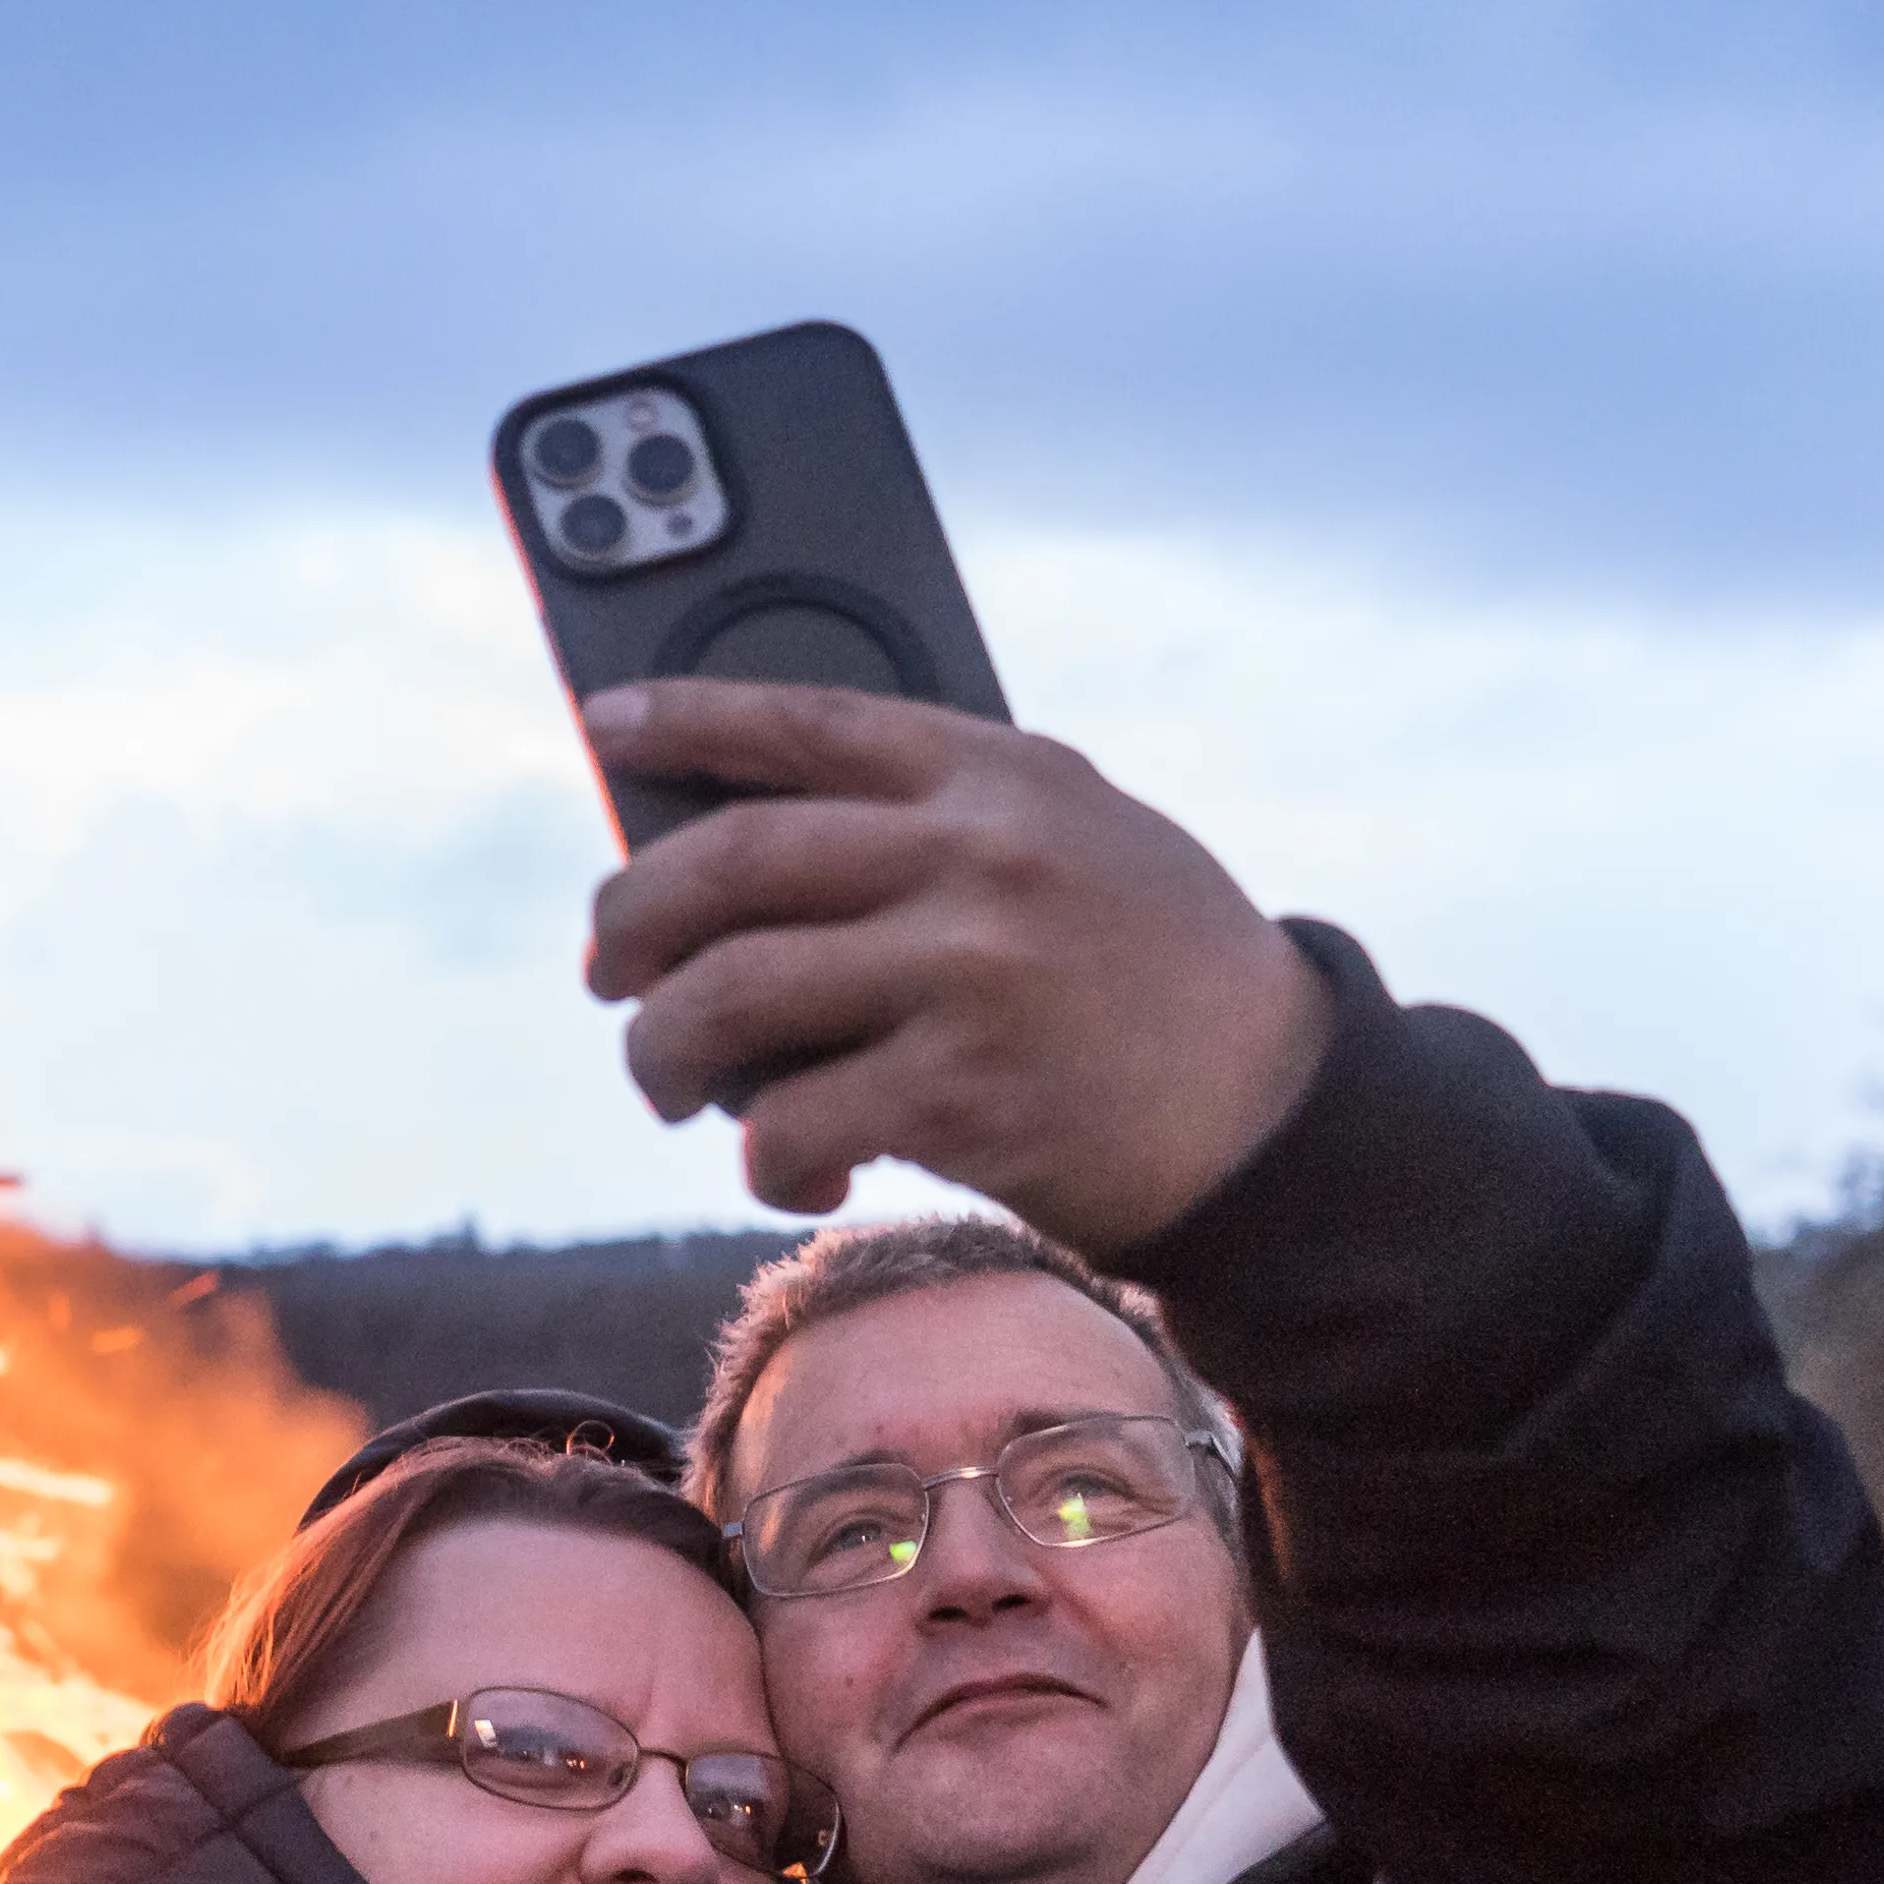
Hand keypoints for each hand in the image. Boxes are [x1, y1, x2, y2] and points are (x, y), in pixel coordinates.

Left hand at [581, 676, 1333, 1245]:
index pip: (808, 719)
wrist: (1278, 1113)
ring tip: (667, 1082)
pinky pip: (790, 1119)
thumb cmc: (1158, 978)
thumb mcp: (1084, 841)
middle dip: (631, 922)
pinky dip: (765, 1155)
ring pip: (727, 993)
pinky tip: (797, 1167)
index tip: (605, 725)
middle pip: (729, 861)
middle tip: (609, 973)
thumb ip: (950, 820)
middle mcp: (979, 854)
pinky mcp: (965, 1090)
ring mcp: (970, 969)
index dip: (687, 716)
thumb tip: (749, 842)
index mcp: (1000, 774)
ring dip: (661, 1051)